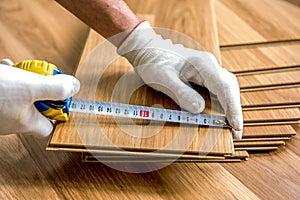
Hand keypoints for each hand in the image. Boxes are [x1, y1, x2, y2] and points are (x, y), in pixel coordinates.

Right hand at [0, 59, 79, 136]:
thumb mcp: (31, 87)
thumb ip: (56, 88)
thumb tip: (75, 87)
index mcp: (26, 123)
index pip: (49, 127)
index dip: (58, 114)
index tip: (62, 98)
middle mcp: (13, 122)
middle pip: (36, 108)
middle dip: (40, 89)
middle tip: (39, 77)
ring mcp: (2, 113)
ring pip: (20, 97)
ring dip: (23, 81)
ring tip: (19, 70)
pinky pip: (6, 91)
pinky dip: (9, 78)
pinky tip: (6, 68)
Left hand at [117, 22, 242, 138]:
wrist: (148, 49)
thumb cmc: (153, 61)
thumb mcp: (163, 78)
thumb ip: (181, 93)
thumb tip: (200, 109)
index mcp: (202, 64)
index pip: (224, 87)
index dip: (232, 108)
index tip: (236, 126)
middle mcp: (209, 66)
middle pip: (229, 88)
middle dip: (235, 110)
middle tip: (236, 133)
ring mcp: (207, 70)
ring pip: (225, 90)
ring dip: (229, 108)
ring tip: (231, 128)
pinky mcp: (203, 75)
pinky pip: (217, 90)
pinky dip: (221, 104)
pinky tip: (220, 115)